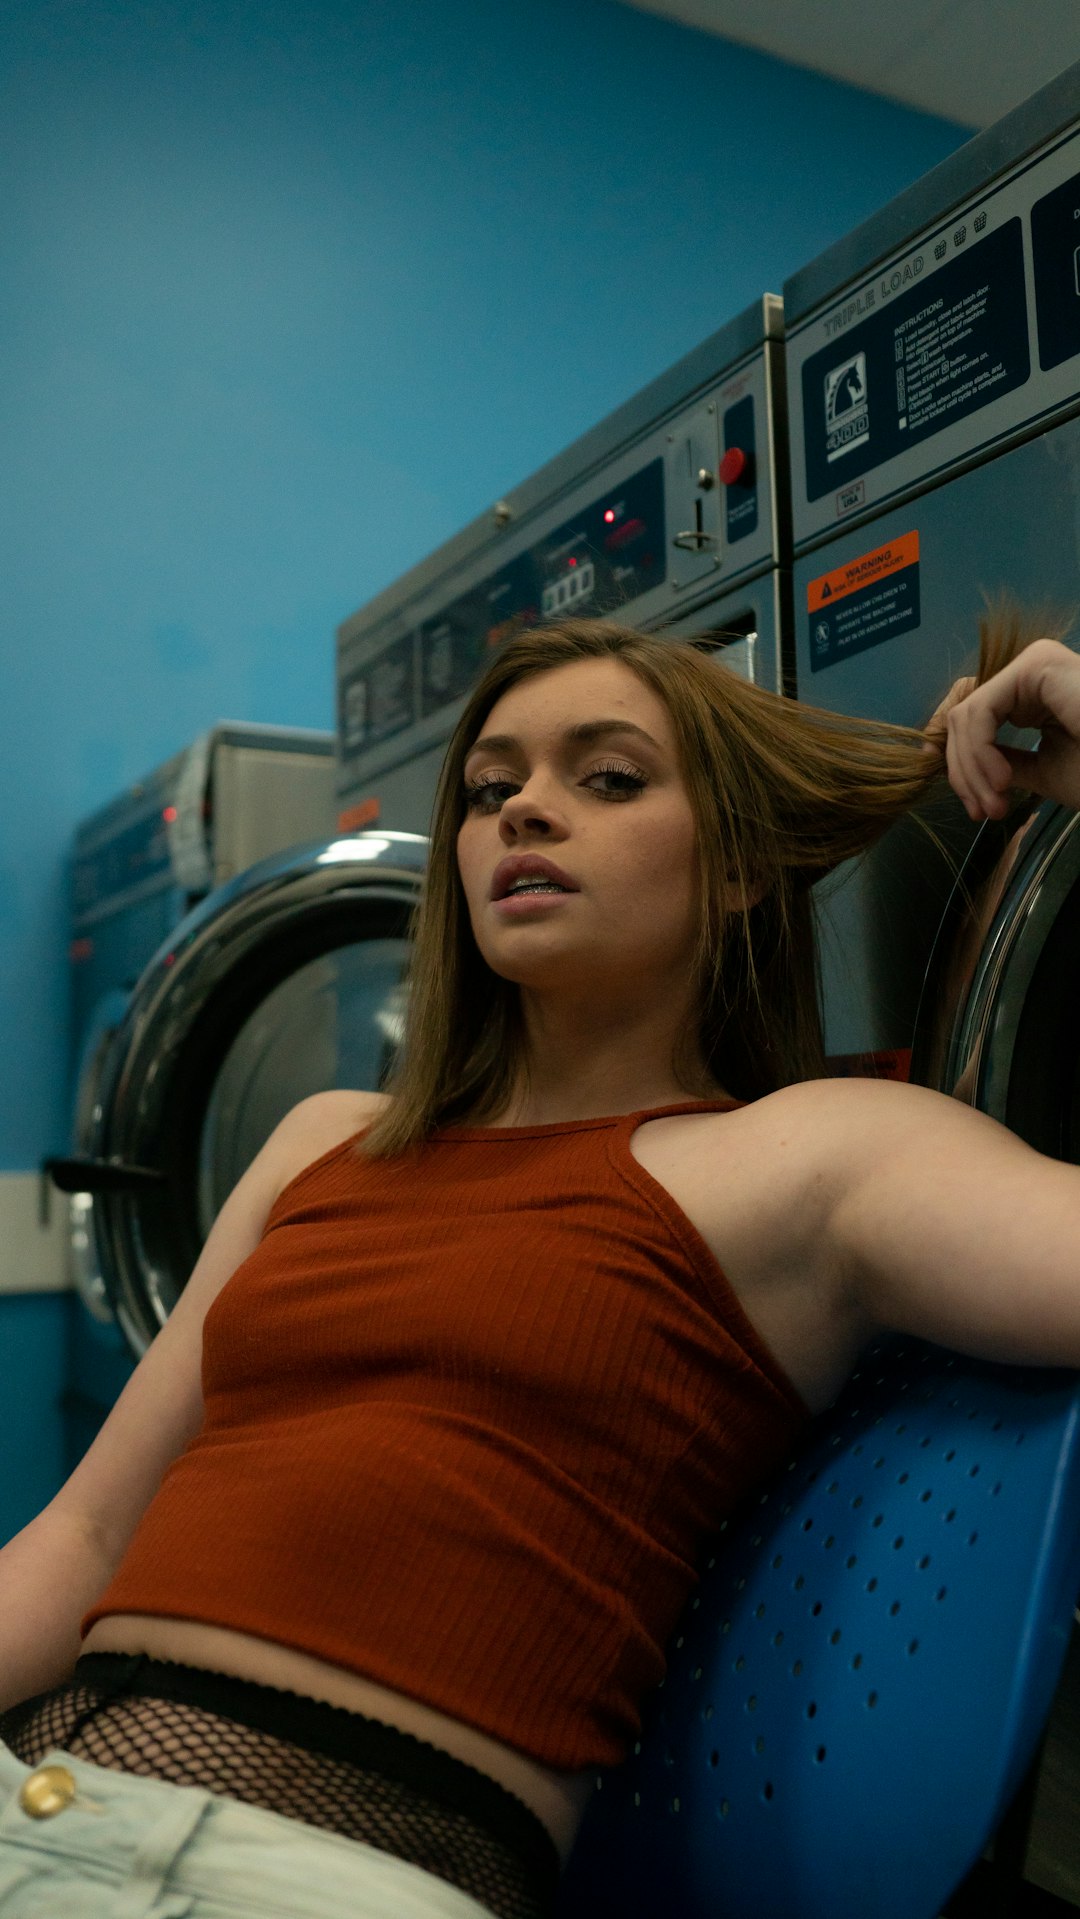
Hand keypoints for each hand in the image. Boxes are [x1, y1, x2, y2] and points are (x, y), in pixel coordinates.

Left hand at [943, 638, 1079, 820]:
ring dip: (971, 771)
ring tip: (996, 804)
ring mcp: (1034, 663)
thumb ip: (1002, 761)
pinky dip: (979, 753)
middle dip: (963, 771)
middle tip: (982, 811)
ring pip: (967, 716)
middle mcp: (1031, 669)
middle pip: (963, 714)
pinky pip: (980, 711)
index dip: (955, 755)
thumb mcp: (1040, 770)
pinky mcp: (1037, 666)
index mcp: (1034, 690)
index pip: (971, 712)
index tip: (961, 797)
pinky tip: (1002, 780)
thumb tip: (960, 766)